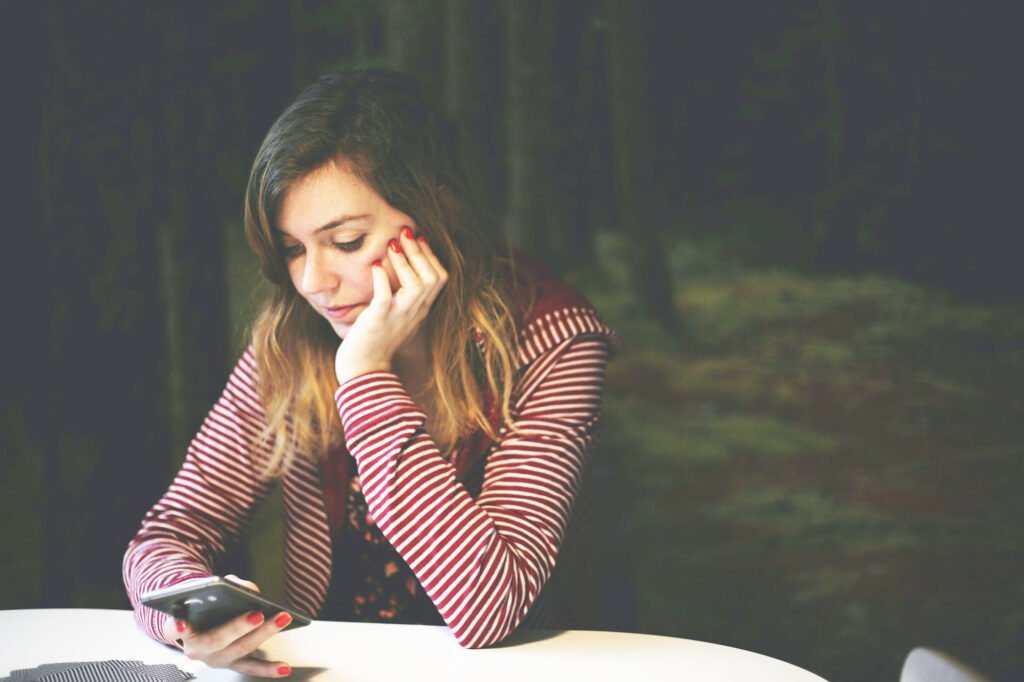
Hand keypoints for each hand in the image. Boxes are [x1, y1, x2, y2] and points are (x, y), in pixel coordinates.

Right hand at [162, 575, 292, 677]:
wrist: (199, 626)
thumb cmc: (203, 604)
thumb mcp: (208, 590)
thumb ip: (225, 585)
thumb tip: (249, 590)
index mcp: (182, 629)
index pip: (174, 628)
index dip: (177, 626)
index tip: (180, 622)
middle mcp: (197, 649)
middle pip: (217, 639)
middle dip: (239, 626)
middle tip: (257, 614)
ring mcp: (216, 659)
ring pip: (240, 650)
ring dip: (264, 634)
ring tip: (282, 620)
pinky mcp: (233, 664)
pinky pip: (252, 668)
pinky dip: (268, 669)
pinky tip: (284, 667)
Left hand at [335, 227, 447, 384]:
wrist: (365, 371)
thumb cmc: (376, 343)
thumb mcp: (397, 318)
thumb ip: (401, 299)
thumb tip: (392, 271)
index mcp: (421, 310)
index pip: (440, 278)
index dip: (431, 256)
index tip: (419, 239)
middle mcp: (415, 312)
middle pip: (433, 277)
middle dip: (420, 251)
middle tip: (406, 231)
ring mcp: (399, 316)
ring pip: (417, 284)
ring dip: (405, 261)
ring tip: (392, 244)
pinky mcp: (380, 319)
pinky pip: (386, 295)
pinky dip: (382, 278)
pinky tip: (376, 266)